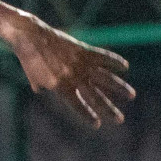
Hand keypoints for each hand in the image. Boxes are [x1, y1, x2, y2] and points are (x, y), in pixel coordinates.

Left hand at [6, 13, 135, 126]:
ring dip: (120, 88)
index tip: (97, 124)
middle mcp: (73, 77)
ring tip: (132, 95)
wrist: (30, 36)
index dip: (87, 115)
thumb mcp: (33, 75)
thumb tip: (40, 90)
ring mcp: (80, 64)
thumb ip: (40, 84)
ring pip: (105, 79)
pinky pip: (103, 57)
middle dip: (108, 109)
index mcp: (60, 87)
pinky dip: (114, 61)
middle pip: (95, 97)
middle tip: (120, 120)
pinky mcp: (83, 50)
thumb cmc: (29, 57)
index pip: (78, 105)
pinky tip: (125, 66)